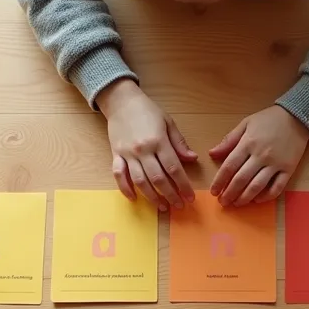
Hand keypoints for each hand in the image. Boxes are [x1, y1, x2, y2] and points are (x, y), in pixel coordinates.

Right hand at [99, 79, 196, 210]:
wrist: (121, 102)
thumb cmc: (148, 111)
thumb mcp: (168, 123)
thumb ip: (179, 143)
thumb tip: (192, 159)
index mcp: (158, 141)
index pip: (174, 168)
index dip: (183, 185)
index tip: (190, 197)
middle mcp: (143, 150)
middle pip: (158, 178)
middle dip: (170, 195)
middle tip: (179, 205)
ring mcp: (127, 154)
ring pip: (140, 181)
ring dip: (151, 197)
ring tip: (162, 206)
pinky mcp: (116, 155)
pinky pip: (119, 175)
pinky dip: (125, 189)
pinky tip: (134, 198)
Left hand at [209, 106, 308, 206]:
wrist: (297, 117)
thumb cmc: (268, 120)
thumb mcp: (246, 124)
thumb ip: (229, 140)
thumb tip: (212, 154)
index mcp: (248, 143)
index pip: (229, 167)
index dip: (219, 181)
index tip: (214, 191)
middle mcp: (260, 155)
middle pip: (241, 179)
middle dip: (229, 193)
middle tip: (222, 202)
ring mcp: (276, 163)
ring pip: (257, 186)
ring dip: (244, 198)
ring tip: (236, 204)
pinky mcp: (288, 169)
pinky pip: (277, 187)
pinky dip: (266, 196)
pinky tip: (257, 200)